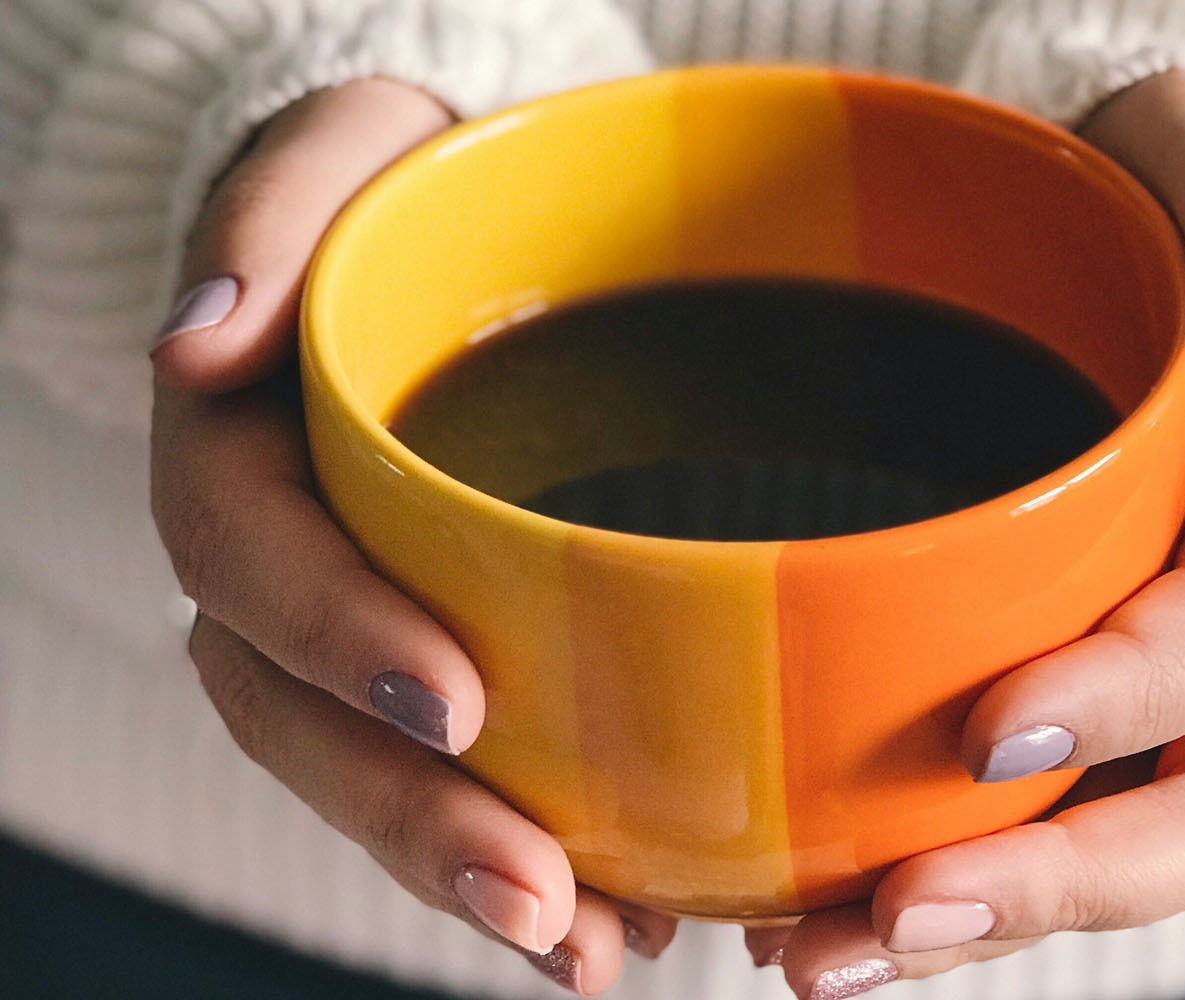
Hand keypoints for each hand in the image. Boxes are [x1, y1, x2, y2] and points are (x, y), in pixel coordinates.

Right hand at [150, 79, 674, 994]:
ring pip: (378, 776)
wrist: (449, 238)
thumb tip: (197, 340)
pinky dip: (538, 846)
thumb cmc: (397, 189)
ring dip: (475, 876)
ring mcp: (355, 623)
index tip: (452, 706)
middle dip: (415, 823)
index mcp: (243, 451)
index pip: (252, 559)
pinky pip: (461, 770)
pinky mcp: (442, 650)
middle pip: (307, 720)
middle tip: (543, 905)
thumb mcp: (335, 153)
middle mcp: (286, 561)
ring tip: (594, 949)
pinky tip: (629, 904)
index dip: (335, 638)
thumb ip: (265, 215)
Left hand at [746, 71, 1184, 996]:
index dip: (1140, 696)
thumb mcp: (1166, 151)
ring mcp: (1115, 692)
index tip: (1001, 731)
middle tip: (898, 913)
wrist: (1001, 249)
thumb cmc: (1096, 194)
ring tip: (814, 954)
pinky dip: (894, 874)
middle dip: (1059, 881)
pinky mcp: (1009, 714)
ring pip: (1090, 851)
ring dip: (963, 919)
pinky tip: (787, 905)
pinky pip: (983, 823)